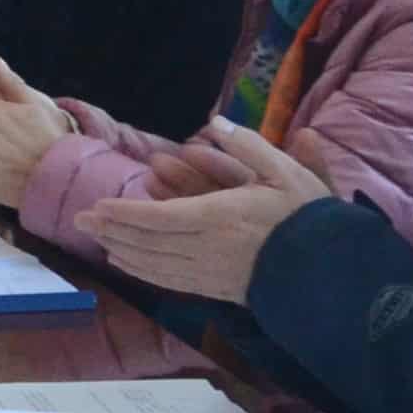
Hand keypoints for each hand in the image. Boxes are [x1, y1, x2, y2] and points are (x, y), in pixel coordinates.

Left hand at [83, 121, 327, 307]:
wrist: (331, 274)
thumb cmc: (309, 219)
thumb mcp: (286, 173)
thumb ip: (249, 146)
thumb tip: (215, 123)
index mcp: (222, 217)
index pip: (159, 218)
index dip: (124, 214)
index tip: (96, 206)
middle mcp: (208, 248)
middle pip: (147, 242)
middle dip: (111, 231)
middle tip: (80, 220)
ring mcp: (210, 272)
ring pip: (154, 264)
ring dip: (121, 250)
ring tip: (95, 238)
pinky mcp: (215, 289)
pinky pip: (169, 281)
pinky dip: (142, 271)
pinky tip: (126, 263)